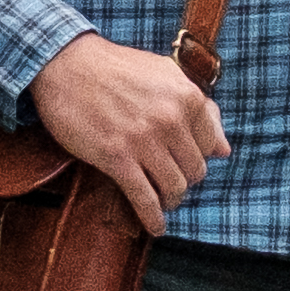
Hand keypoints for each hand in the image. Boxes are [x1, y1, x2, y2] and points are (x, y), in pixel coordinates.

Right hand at [27, 35, 227, 235]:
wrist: (66, 64)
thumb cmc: (116, 68)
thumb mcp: (165, 75)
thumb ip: (199, 109)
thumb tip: (224, 149)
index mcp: (186, 96)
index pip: (210, 145)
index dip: (197, 155)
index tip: (183, 159)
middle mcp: (170, 119)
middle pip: (195, 170)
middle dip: (184, 178)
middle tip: (170, 178)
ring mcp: (143, 140)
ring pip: (175, 187)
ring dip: (170, 199)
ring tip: (162, 199)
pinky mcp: (117, 158)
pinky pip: (144, 198)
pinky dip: (153, 218)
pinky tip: (155, 226)